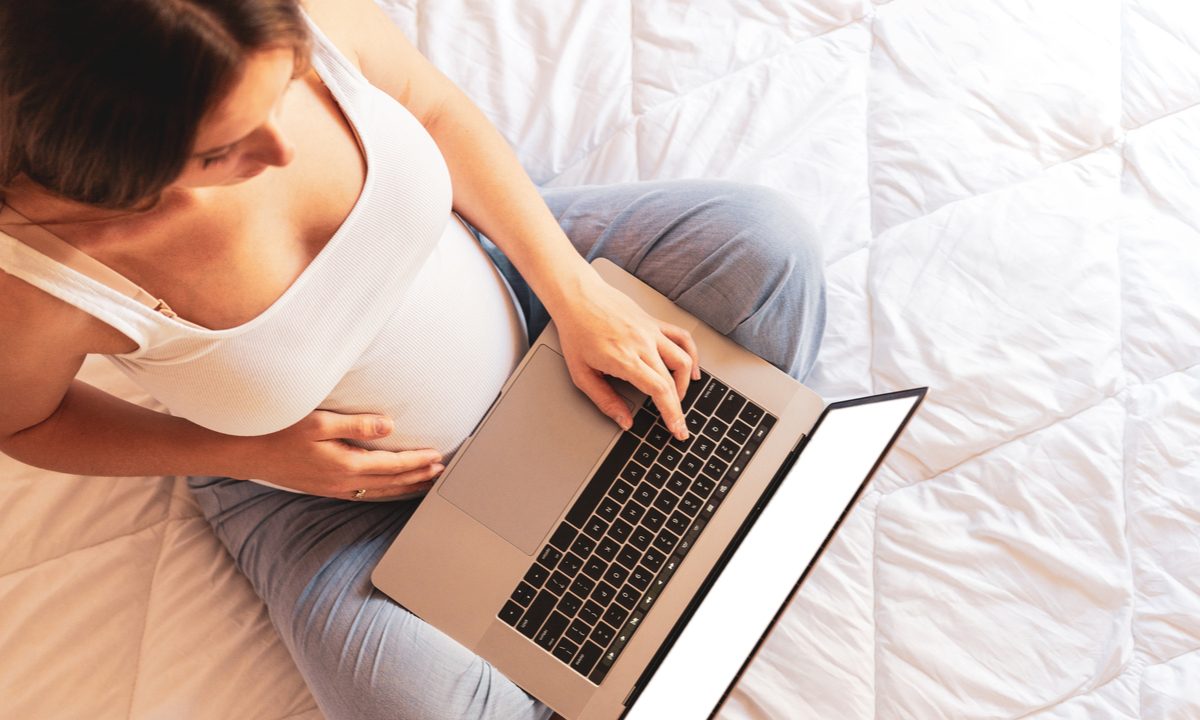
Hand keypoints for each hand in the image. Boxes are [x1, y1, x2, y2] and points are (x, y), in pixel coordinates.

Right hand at [226, 410, 443, 499]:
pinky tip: (391, 488)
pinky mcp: (326, 487)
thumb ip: (357, 424)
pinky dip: (385, 491)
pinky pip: (365, 493)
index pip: (393, 465)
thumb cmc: (280, 431)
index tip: (438, 458)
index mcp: (346, 464)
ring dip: (405, 488)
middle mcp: (343, 481)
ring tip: (426, 484)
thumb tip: (389, 427)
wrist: (246, 452)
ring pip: (380, 491)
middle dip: (419, 478)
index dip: (418, 462)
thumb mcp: (319, 421)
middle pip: (392, 483)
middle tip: (442, 474)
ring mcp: (334, 487)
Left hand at [552, 271, 700, 438]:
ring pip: (683, 359)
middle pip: (672, 380)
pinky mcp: (653, 322)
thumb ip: (605, 400)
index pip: (659, 391)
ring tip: (678, 396)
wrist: (577, 297)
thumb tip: (624, 421)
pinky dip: (691, 354)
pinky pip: (681, 337)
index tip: (678, 429)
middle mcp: (642, 344)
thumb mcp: (581, 374)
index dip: (672, 413)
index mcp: (625, 359)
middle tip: (678, 423)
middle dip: (679, 407)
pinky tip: (690, 368)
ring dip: (685, 382)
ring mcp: (651, 331)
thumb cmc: (576, 331)